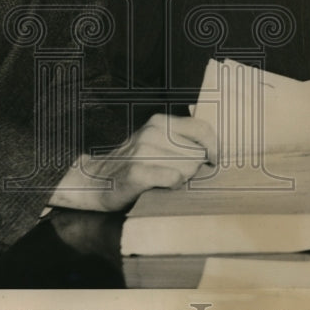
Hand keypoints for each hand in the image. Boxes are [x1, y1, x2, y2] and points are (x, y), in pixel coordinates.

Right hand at [48, 114, 215, 211]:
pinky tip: (161, 188)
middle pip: (197, 154)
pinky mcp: (137, 172)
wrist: (94, 180)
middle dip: (194, 169)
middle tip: (175, 174)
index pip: (202, 128)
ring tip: (164, 181)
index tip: (213, 161)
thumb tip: (214, 151)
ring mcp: (143, 151)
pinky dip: (172, 186)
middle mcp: (152, 132)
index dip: (213, 147)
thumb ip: (181, 140)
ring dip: (182, 180)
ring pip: (188, 168)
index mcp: (160, 122)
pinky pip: (174, 179)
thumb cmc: (134, 164)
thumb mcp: (155, 142)